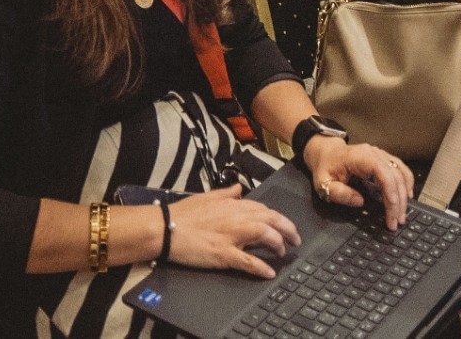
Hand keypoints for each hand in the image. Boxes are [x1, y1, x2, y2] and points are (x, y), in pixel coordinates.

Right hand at [164, 184, 301, 279]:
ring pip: (265, 235)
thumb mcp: (206, 197)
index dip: (279, 218)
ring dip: (279, 244)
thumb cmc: (182, 214)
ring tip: (284, 253)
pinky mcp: (223, 254)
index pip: (264, 209)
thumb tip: (239, 188)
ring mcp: (231, 236)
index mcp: (232, 205)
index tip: (285, 226)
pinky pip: (248, 261)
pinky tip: (269, 272)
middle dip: (288, 229)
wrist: (164, 228)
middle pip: (271, 220)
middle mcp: (235, 218)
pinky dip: (261, 267)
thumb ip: (226, 193)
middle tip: (296, 240)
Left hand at [304, 135, 412, 230]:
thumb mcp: (324, 183)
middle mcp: (374, 153)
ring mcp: (380, 155)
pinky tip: (407, 196)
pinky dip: (406, 184)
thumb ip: (339, 193)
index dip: (391, 193)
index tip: (392, 212)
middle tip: (396, 221)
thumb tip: (359, 201)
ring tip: (401, 214)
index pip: (384, 173)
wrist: (325, 153)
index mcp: (360, 157)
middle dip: (399, 201)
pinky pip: (400, 170)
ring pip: (401, 173)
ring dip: (405, 194)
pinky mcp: (383, 160)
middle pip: (395, 176)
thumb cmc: (325, 167)